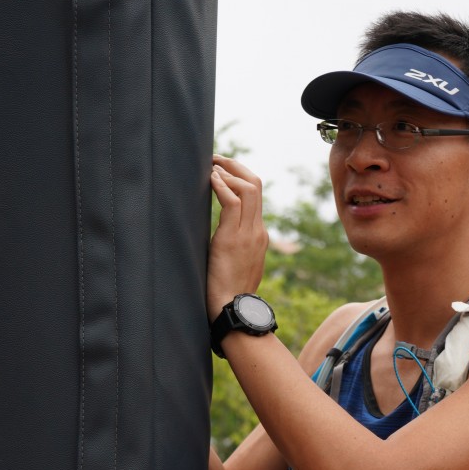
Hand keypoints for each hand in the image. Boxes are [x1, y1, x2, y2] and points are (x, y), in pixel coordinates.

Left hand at [208, 155, 267, 322]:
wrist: (231, 310)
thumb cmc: (228, 293)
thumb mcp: (235, 265)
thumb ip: (233, 247)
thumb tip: (218, 238)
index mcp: (259, 236)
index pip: (256, 196)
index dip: (240, 178)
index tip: (222, 170)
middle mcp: (258, 231)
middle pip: (256, 185)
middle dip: (235, 166)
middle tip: (216, 159)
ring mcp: (248, 234)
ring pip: (248, 189)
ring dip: (227, 172)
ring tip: (210, 166)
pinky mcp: (233, 239)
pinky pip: (231, 202)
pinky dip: (220, 186)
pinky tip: (209, 179)